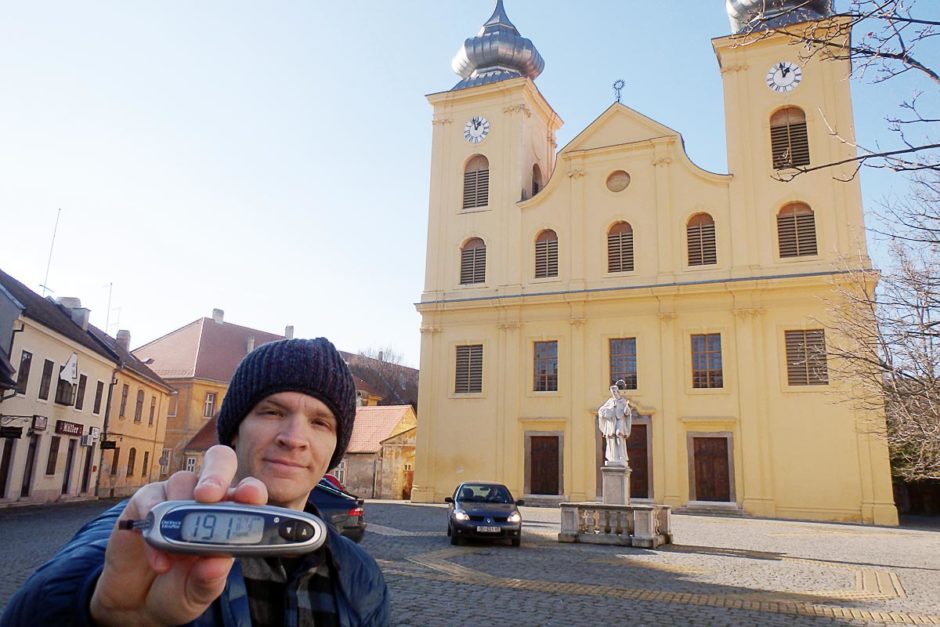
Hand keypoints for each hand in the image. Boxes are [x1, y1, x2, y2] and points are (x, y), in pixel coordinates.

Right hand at [89, 445, 267, 626]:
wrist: (136, 602)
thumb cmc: (179, 589)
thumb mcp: (198, 593)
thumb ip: (209, 580)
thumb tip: (218, 563)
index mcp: (230, 515)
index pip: (248, 491)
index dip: (252, 490)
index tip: (250, 498)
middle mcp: (205, 499)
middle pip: (219, 462)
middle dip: (217, 474)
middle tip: (208, 495)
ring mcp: (175, 496)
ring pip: (183, 480)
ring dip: (180, 511)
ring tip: (175, 554)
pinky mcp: (145, 502)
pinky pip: (151, 499)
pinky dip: (153, 524)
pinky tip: (157, 557)